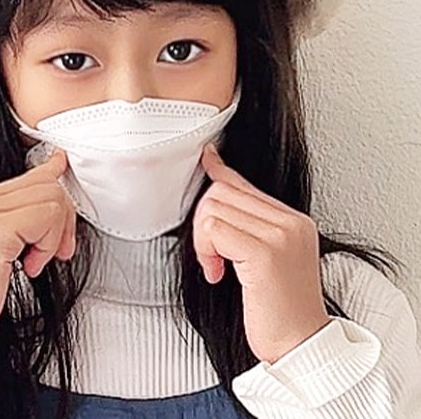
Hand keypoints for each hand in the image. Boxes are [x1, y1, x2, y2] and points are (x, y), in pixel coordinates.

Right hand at [0, 148, 75, 343]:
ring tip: (34, 260)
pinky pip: (46, 218)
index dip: (52, 174)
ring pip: (51, 198)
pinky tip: (29, 266)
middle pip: (45, 184)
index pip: (26, 176)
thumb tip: (51, 206)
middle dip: (64, 217)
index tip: (61, 164)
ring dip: (54, 235)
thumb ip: (18, 222)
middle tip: (59, 249)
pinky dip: (48, 245)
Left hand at [193, 143, 330, 363]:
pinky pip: (215, 230)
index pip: (244, 184)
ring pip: (214, 207)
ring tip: (216, 266)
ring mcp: (280, 235)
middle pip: (223, 191)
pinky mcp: (264, 252)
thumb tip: (220, 197)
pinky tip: (217, 274)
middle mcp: (290, 222)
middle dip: (203, 220)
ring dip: (203, 239)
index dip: (219, 172)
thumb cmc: (280, 308)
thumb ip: (248, 226)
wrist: (302, 346)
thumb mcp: (268, 258)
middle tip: (210, 255)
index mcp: (293, 221)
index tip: (206, 159)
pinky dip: (206, 250)